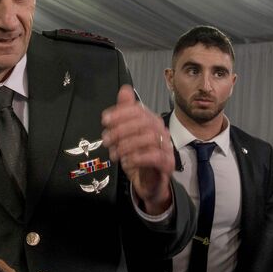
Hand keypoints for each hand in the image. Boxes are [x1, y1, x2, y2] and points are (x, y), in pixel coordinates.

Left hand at [101, 84, 174, 214]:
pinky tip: (126, 162)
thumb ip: (125, 113)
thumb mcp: (127, 134)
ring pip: (149, 138)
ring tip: (114, 154)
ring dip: (127, 145)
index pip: (138, 110)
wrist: (149, 182)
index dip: (120, 113)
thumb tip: (125, 89)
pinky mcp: (167, 164)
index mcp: (151, 121)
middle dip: (121, 130)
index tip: (104, 120)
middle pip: (144, 122)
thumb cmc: (137, 155)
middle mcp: (161, 131)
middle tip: (106, 140)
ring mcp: (167, 147)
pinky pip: (155, 156)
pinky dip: (138, 158)